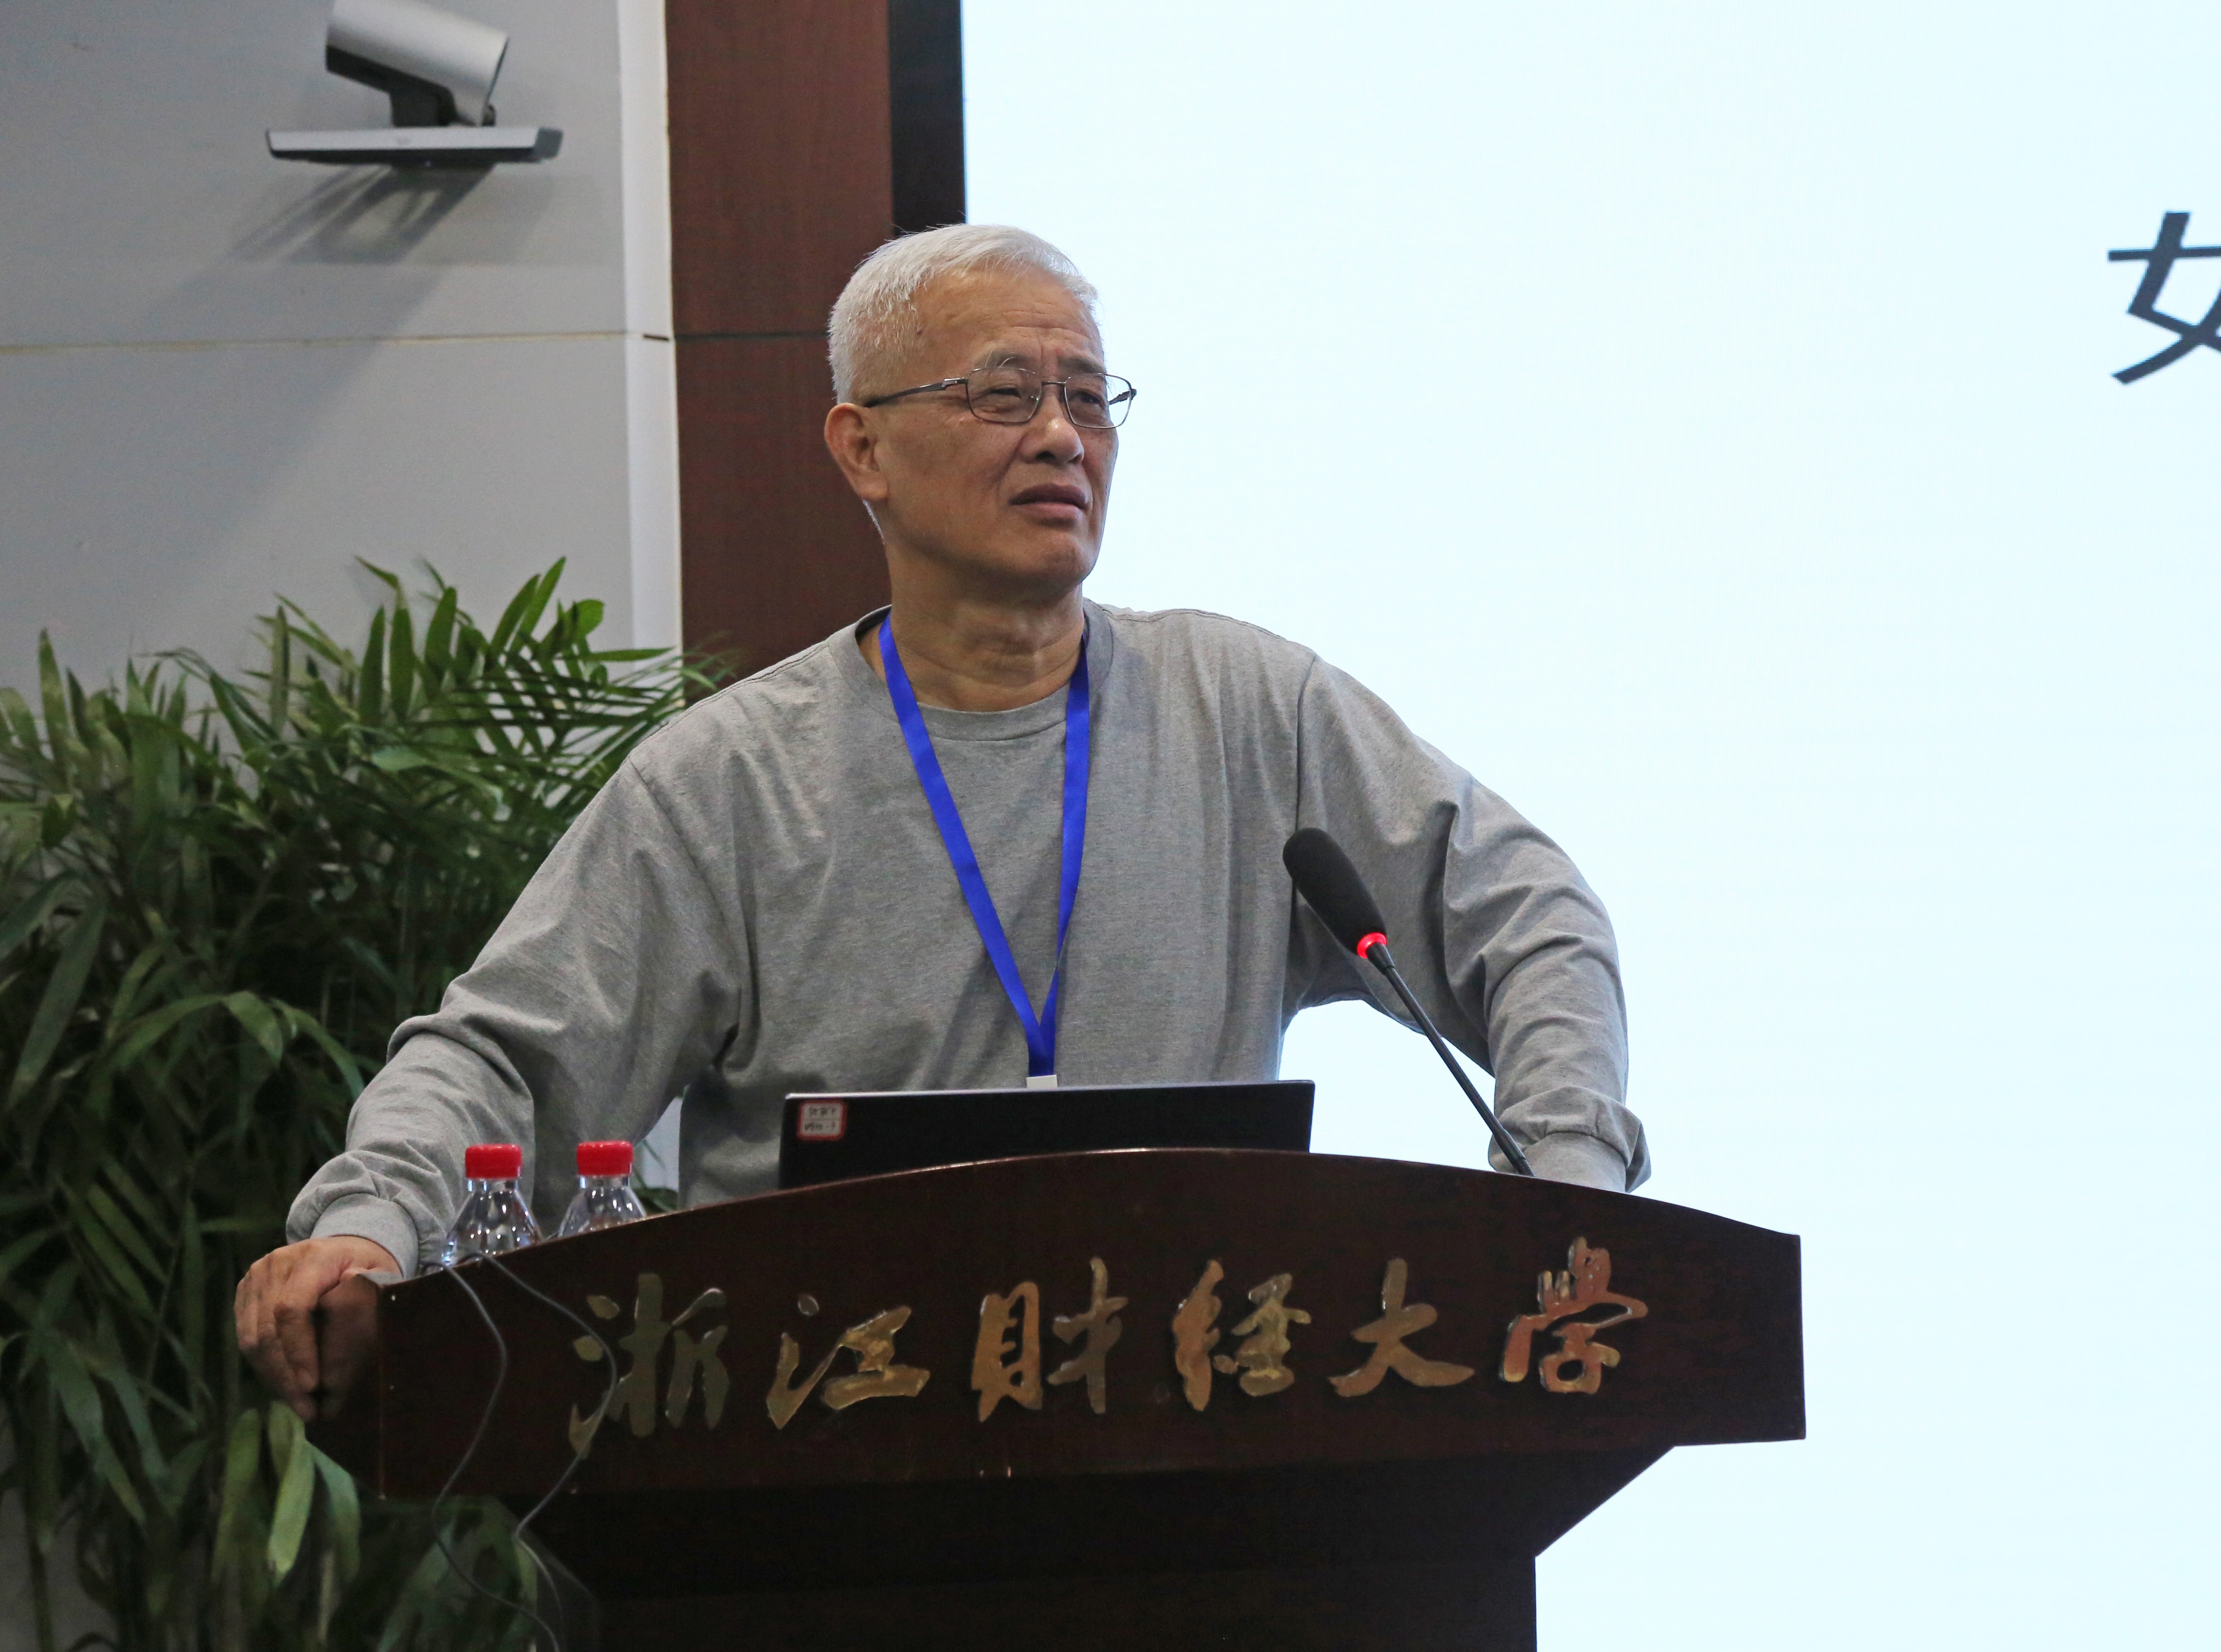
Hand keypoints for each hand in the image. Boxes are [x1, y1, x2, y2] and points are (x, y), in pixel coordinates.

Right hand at [235, 1236, 398, 1419]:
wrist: (339, 1247)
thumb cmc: (363, 1264)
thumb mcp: (376, 1269)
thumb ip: (367, 1284)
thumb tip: (355, 1293)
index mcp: (310, 1258)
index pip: (291, 1309)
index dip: (298, 1351)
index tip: (312, 1385)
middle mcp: (274, 1266)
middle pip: (267, 1330)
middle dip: (286, 1376)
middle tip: (307, 1409)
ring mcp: (255, 1279)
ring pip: (251, 1339)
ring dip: (274, 1377)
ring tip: (298, 1405)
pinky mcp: (244, 1294)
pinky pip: (246, 1338)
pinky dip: (265, 1366)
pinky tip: (285, 1386)